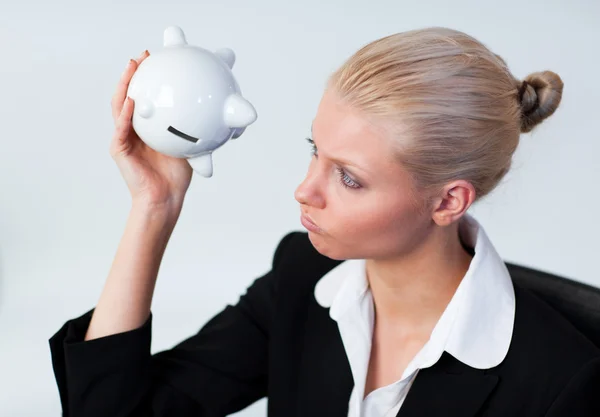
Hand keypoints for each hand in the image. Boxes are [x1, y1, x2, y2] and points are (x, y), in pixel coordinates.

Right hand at [109, 50, 192, 211]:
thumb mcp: (189, 143)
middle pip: (128, 94)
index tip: (158, 59)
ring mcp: (124, 138)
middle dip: (134, 73)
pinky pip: (121, 128)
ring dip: (124, 85)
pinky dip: (125, 114)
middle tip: (144, 55)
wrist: (166, 197)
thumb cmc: (176, 175)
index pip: (145, 97)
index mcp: (147, 126)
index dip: (149, 78)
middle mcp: (132, 128)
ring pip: (119, 105)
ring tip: (132, 68)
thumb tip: (215, 109)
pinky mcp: (119, 149)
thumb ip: (194, 126)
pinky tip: (131, 101)